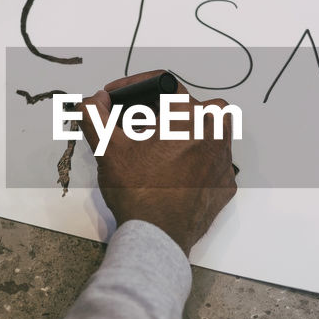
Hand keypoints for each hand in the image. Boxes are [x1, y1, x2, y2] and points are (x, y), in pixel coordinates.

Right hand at [81, 70, 236, 255]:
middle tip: (138, 127)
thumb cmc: (139, 192)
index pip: (163, 82)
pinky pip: (212, 158)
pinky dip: (194, 159)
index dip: (134, 85)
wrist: (159, 236)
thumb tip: (93, 101)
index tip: (117, 97)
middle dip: (161, 110)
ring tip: (157, 148)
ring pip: (207, 129)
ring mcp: (223, 158)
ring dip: (184, 131)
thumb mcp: (108, 148)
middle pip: (188, 104)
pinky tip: (172, 171)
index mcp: (189, 114)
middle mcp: (214, 131)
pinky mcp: (225, 182)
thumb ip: (95, 115)